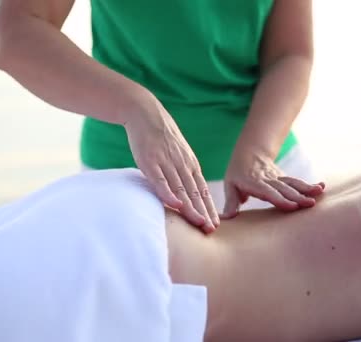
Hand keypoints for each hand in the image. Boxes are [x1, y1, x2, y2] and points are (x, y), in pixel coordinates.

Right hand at [124, 96, 218, 232]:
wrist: (145, 113)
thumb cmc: (160, 134)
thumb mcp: (177, 152)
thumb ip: (182, 170)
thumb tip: (185, 189)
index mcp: (190, 164)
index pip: (202, 190)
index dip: (208, 207)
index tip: (215, 223)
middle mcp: (182, 165)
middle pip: (195, 193)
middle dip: (204, 213)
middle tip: (212, 230)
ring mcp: (166, 163)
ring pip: (181, 190)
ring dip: (191, 208)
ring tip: (200, 224)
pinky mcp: (150, 162)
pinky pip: (161, 180)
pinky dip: (168, 193)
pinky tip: (176, 205)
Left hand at [221, 150, 324, 218]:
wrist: (249, 153)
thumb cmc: (237, 174)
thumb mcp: (230, 186)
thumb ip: (231, 202)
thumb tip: (226, 218)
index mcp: (254, 182)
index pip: (268, 192)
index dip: (280, 199)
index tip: (292, 206)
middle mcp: (268, 179)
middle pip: (284, 188)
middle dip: (297, 196)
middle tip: (309, 204)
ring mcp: (278, 177)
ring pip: (293, 183)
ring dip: (306, 188)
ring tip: (319, 192)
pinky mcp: (285, 178)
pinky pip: (297, 181)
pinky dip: (309, 184)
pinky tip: (321, 187)